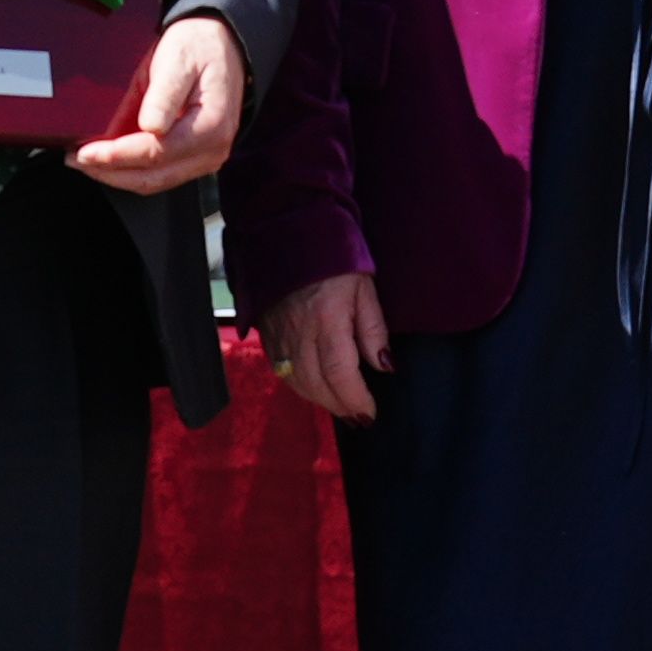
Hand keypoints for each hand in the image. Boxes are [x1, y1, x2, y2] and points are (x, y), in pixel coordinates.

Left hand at [74, 13, 247, 193]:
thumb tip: (151, 127)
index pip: (156, 153)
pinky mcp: (195, 158)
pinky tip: (109, 158)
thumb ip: (165, 93)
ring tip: (86, 160)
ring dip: (117, 175)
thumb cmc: (199, 47)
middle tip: (75, 159)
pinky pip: (160, 174)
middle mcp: (212, 150)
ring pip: (154, 182)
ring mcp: (205, 158)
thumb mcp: (178, 59)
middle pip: (152, 177)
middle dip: (109, 172)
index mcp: (211, 126)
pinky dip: (131, 171)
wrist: (221, 44)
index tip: (86, 152)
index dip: (116, 157)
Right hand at [266, 269, 390, 423]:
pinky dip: (300, 386)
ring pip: (297, 383)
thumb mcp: (364, 288)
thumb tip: (384, 366)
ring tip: (341, 407)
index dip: (355, 400)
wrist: (287, 234)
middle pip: (317, 385)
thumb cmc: (332, 258)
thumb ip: (374, 329)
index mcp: (327, 320)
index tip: (370, 413)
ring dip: (320, 400)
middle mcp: (299, 333)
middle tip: (359, 417)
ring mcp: (279, 335)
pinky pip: (282, 371)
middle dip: (340, 406)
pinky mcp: (267, 335)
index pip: (341, 374)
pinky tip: (316, 388)